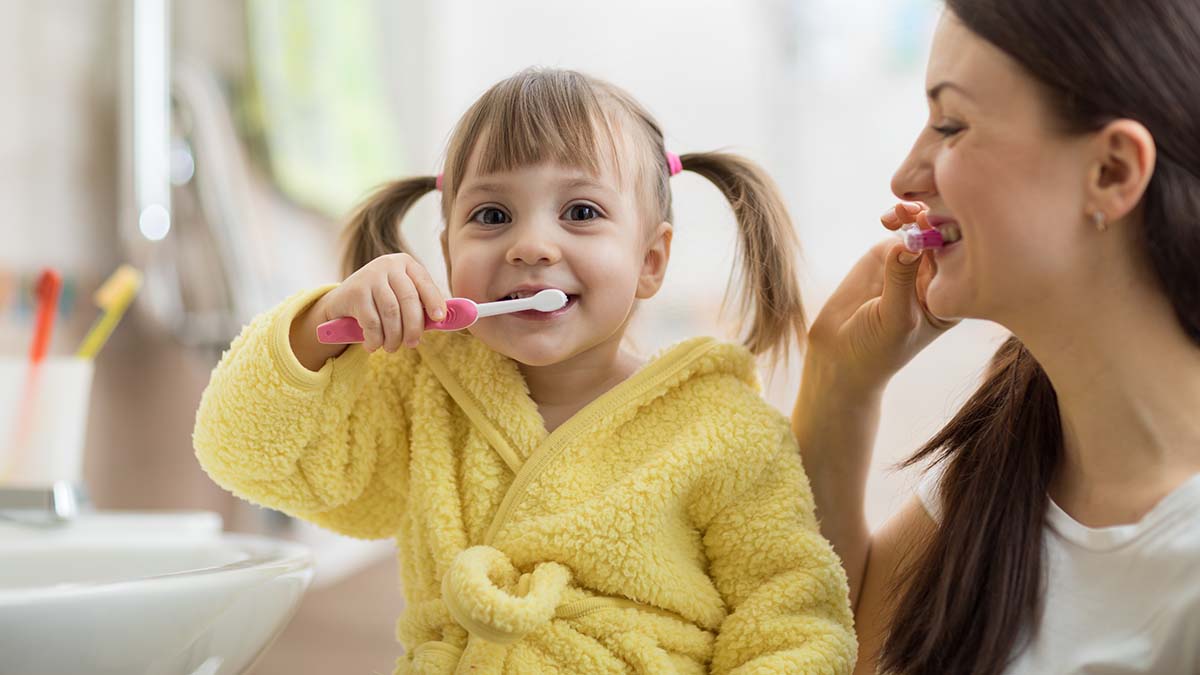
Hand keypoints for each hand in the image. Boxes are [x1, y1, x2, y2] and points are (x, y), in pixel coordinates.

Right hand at [291, 253, 446, 369]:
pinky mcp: (354, 292)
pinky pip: (372, 322)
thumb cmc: (380, 302)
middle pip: (409, 299)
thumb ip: (421, 306)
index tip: (439, 319)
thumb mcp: (401, 297)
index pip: (424, 282)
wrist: (341, 301)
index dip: (434, 301)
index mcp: (405, 263)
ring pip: (391, 312)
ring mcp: (369, 276)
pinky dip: (375, 338)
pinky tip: (373, 345)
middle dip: (413, 326)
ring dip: (394, 336)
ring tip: (392, 347)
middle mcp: (388, 265)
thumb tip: (446, 321)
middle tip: (412, 344)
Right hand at [806, 202, 956, 395]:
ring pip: (922, 228)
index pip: (961, 261)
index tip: (939, 227)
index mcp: (950, 297)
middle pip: (945, 238)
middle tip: (920, 213)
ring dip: (915, 213)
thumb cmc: (877, 349)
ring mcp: (912, 263)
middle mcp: (936, 277)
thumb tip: (909, 241)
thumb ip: (901, 280)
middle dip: (936, 219)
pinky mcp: (885, 255)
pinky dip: (897, 217)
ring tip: (902, 211)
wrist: (841, 356)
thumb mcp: (894, 318)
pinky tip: (889, 217)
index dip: (954, 239)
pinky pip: (898, 228)